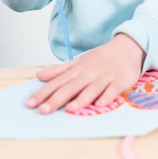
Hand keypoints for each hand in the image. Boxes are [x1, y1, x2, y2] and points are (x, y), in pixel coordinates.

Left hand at [26, 34, 145, 113]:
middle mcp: (89, 74)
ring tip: (70, 109)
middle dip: (56, 99)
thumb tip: (39, 76)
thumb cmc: (101, 58)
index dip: (43, 93)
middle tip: (43, 110)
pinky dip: (107, 97)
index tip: (30, 103)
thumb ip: (59, 71)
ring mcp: (104, 77)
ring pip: (91, 89)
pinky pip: (112, 90)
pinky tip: (100, 104)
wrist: (127, 47)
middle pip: (71, 87)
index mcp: (78, 70)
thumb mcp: (79, 62)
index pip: (57, 82)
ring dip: (81, 99)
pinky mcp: (119, 81)